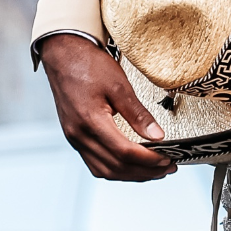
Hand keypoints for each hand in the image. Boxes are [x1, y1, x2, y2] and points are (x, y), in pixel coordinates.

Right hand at [39, 33, 176, 180]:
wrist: (63, 55)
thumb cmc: (88, 65)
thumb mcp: (119, 85)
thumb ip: (138, 114)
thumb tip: (157, 136)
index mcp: (90, 121)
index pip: (124, 152)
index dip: (149, 160)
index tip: (168, 160)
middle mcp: (79, 135)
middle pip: (116, 167)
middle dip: (145, 172)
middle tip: (168, 168)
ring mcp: (75, 138)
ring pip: (105, 170)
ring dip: (131, 175)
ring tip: (154, 170)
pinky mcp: (75, 137)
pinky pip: (95, 163)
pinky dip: (116, 169)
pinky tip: (131, 165)